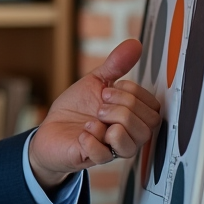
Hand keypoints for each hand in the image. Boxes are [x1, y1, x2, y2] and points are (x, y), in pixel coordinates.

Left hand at [27, 39, 161, 190]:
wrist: (49, 130)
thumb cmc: (76, 109)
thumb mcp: (95, 82)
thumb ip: (116, 66)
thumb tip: (135, 44)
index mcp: (133, 117)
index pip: (154, 107)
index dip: (133, 94)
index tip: (108, 90)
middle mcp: (128, 135)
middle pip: (148, 124)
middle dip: (122, 107)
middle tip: (99, 105)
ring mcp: (113, 150)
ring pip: (133, 142)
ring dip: (111, 123)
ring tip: (93, 119)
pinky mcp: (94, 159)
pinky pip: (103, 154)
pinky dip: (91, 139)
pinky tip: (82, 133)